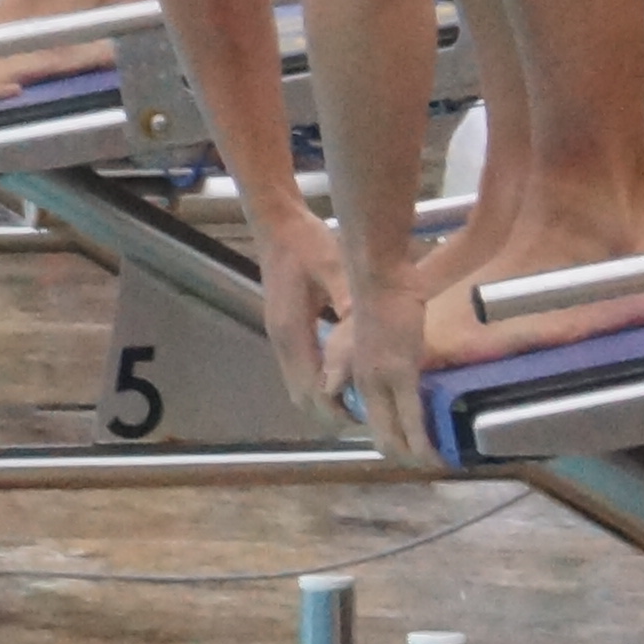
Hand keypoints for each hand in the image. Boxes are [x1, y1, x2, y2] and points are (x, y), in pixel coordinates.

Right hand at [252, 196, 355, 417]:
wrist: (277, 224)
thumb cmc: (307, 243)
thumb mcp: (333, 268)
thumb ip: (347, 301)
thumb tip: (364, 334)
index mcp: (292, 330)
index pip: (310, 387)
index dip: (335, 409)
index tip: (364, 418)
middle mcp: (281, 340)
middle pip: (301, 395)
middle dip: (330, 412)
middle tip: (366, 417)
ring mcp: (279, 336)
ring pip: (298, 385)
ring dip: (323, 400)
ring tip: (358, 404)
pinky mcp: (284, 330)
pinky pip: (299, 370)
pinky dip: (318, 384)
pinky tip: (343, 379)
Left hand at [343, 260, 439, 466]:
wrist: (378, 279)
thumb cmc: (378, 299)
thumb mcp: (364, 335)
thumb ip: (361, 359)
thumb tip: (359, 378)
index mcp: (355, 376)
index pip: (368, 418)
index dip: (388, 439)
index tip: (408, 446)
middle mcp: (363, 384)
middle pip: (380, 434)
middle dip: (402, 453)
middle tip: (425, 462)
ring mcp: (380, 381)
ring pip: (394, 434)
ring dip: (414, 453)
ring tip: (434, 464)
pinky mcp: (400, 374)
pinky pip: (412, 419)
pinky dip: (422, 441)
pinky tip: (433, 455)